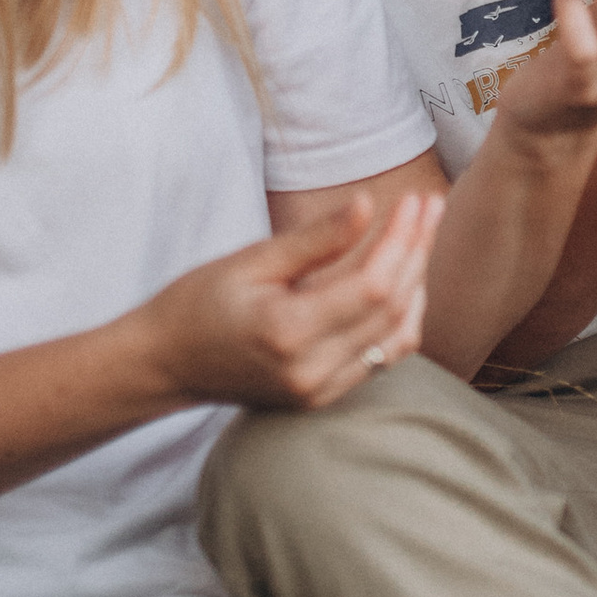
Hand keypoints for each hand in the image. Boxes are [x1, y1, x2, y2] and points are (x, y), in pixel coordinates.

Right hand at [135, 187, 440, 411]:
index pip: (373, 285)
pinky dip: (402, 317)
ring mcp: (320, 391)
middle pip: (393, 308)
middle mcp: (311, 370)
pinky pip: (383, 357)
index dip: (401, 239)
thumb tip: (366, 204)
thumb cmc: (198, 303)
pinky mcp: (325, 397)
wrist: (166, 363)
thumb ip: (315, 240)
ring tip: (422, 235)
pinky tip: (406, 280)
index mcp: (288, 332)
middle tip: (429, 206)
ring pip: (398, 336)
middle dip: (417, 252)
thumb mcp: (251, 261)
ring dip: (417, 283)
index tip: (413, 199)